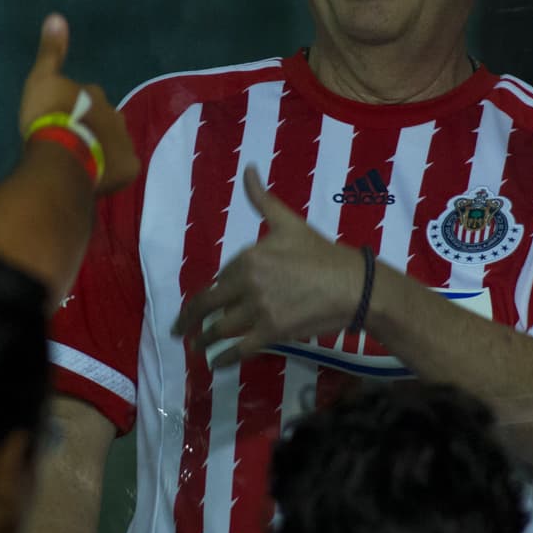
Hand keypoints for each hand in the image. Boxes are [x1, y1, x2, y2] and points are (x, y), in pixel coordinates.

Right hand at [19, 14, 139, 195]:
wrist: (62, 157)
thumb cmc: (48, 117)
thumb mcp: (42, 79)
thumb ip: (51, 52)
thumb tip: (56, 16)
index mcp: (94, 94)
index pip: (88, 96)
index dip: (75, 107)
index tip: (61, 118)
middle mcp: (115, 114)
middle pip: (105, 119)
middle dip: (93, 127)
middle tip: (73, 141)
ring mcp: (125, 141)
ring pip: (115, 142)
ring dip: (103, 148)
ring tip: (84, 161)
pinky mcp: (130, 167)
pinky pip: (123, 167)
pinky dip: (113, 170)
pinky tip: (99, 176)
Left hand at [172, 166, 362, 366]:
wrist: (354, 285)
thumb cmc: (321, 254)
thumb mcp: (288, 222)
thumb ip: (262, 199)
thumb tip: (248, 168)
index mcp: (248, 257)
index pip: (220, 277)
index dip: (213, 291)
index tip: (202, 302)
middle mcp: (248, 283)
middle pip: (208, 303)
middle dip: (189, 318)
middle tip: (178, 329)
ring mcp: (259, 310)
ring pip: (221, 328)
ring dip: (203, 340)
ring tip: (195, 347)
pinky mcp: (272, 332)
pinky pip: (240, 348)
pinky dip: (224, 358)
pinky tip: (214, 364)